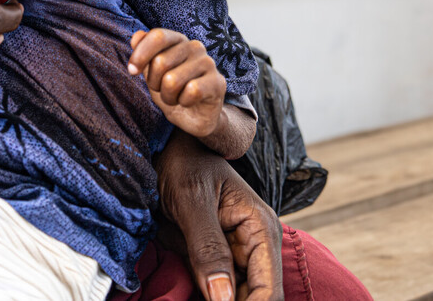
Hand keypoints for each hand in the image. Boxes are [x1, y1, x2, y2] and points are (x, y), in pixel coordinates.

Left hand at [128, 29, 226, 136]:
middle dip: (154, 83)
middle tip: (162, 90)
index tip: (132, 71)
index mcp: (178, 40)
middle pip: (160, 62)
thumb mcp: (152, 73)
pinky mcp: (218, 82)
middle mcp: (195, 46)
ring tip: (175, 98)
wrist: (195, 116)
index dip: (140, 54)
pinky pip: (191, 91)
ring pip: (172, 80)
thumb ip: (143, 53)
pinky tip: (188, 102)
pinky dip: (183, 101)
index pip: (157, 36)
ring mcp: (208, 63)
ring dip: (168, 96)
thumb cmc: (172, 91)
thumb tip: (136, 35)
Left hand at [156, 131, 283, 300]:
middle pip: (255, 298)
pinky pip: (214, 289)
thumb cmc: (182, 161)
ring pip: (233, 297)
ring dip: (215, 300)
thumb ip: (207, 248)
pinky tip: (191, 294)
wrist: (163, 147)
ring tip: (192, 294)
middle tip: (197, 297)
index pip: (268, 291)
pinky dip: (204, 297)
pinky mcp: (213, 257)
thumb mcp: (191, 200)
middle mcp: (255, 245)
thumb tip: (223, 299)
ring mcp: (234, 253)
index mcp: (261, 229)